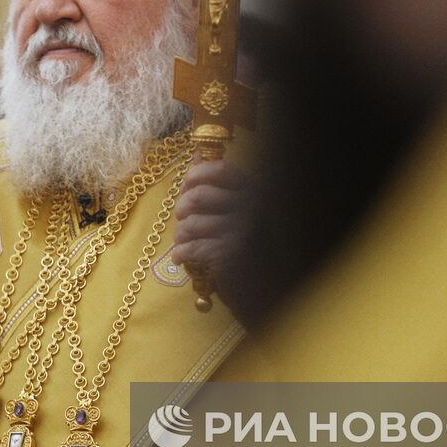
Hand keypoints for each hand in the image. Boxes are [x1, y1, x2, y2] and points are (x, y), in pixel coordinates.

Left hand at [171, 158, 252, 308]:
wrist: (265, 289)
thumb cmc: (250, 247)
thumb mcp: (240, 210)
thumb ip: (220, 185)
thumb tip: (196, 157)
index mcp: (255, 191)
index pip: (220, 170)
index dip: (196, 175)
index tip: (186, 186)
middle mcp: (251, 207)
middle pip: (199, 196)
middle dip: (182, 209)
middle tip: (182, 219)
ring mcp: (242, 230)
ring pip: (191, 223)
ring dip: (180, 235)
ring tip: (184, 242)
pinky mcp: (230, 254)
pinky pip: (192, 247)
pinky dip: (181, 253)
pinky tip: (181, 258)